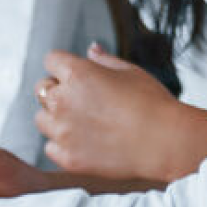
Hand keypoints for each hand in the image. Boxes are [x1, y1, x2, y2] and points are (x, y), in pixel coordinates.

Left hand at [35, 45, 188, 181]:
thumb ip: (104, 60)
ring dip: (56, 119)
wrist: (166, 143)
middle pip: (41, 89)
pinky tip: (86, 144)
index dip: (64, 67)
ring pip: (42, 120)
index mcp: (77, 73)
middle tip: (83, 102)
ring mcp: (63, 131)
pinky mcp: (67, 157)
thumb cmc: (153, 104)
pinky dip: (63, 145)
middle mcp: (63, 100)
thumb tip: (91, 49)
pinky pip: (51, 147)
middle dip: (57, 91)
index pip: (51, 60)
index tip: (76, 76)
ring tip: (85, 124)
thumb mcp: (130, 72)